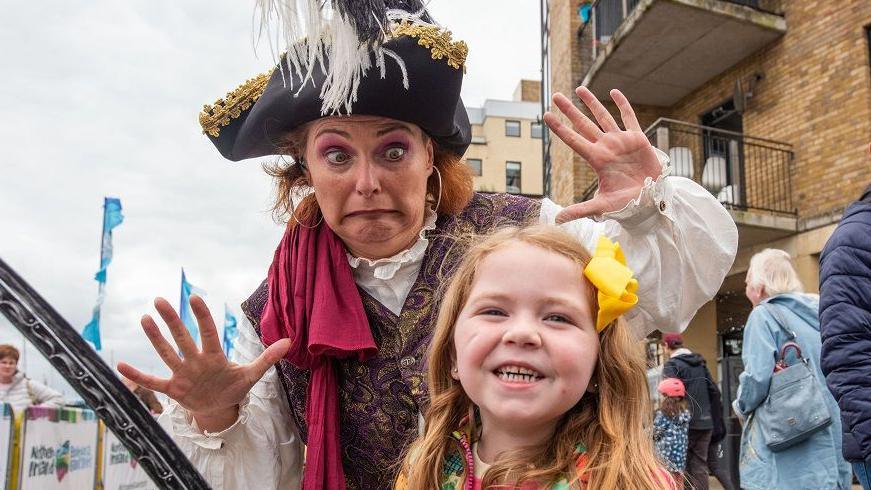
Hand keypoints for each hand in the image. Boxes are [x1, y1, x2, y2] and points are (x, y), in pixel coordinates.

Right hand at [117, 296, 289, 431]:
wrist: (220, 407)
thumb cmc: (235, 387)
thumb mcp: (252, 374)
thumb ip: (267, 358)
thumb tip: (289, 342)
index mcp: (215, 356)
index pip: (208, 332)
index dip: (202, 317)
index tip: (195, 298)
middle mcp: (196, 361)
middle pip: (183, 338)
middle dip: (173, 320)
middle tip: (160, 300)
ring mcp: (183, 374)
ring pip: (167, 353)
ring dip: (155, 338)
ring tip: (144, 319)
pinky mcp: (174, 389)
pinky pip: (153, 382)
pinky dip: (138, 377)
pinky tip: (120, 366)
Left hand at [543, 86, 661, 223]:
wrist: (650, 200)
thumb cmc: (626, 204)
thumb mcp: (601, 206)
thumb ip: (579, 210)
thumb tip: (556, 221)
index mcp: (596, 160)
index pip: (573, 140)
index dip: (560, 128)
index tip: (546, 115)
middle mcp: (606, 147)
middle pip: (583, 124)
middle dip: (570, 110)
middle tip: (556, 96)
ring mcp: (620, 141)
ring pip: (603, 117)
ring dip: (592, 103)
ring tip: (579, 89)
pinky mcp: (637, 139)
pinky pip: (629, 118)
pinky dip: (622, 105)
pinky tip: (614, 92)